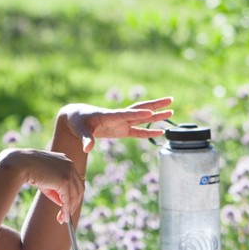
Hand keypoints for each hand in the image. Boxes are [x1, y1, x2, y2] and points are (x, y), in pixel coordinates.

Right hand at [0, 148, 84, 222]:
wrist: (20, 165)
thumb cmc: (29, 171)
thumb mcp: (45, 180)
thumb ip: (55, 190)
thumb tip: (63, 203)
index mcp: (66, 161)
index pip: (76, 181)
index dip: (73, 195)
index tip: (68, 206)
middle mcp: (70, 164)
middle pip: (79, 188)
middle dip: (74, 204)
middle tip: (66, 216)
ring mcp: (68, 172)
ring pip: (75, 195)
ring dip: (70, 209)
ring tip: (63, 219)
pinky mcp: (64, 180)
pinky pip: (67, 198)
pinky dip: (66, 209)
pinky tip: (63, 217)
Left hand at [59, 96, 173, 152]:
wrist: (77, 118)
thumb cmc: (78, 121)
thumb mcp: (80, 130)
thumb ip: (86, 139)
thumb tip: (88, 148)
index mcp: (110, 115)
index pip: (126, 114)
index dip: (137, 113)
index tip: (150, 111)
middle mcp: (119, 117)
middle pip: (141, 110)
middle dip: (156, 105)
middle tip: (171, 100)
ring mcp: (122, 123)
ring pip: (143, 118)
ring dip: (156, 115)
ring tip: (171, 112)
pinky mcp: (122, 130)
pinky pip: (138, 131)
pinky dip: (149, 132)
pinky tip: (161, 132)